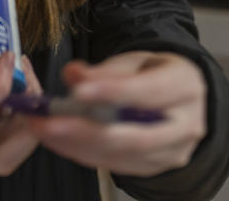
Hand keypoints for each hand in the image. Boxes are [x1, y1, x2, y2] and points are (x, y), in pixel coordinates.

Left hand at [26, 52, 206, 176]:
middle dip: (86, 130)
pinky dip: (81, 152)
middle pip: (134, 136)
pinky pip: (113, 165)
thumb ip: (105, 70)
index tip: (78, 91)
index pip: (149, 92)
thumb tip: (73, 74)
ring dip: (76, 144)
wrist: (178, 100)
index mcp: (185, 86)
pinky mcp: (152, 167)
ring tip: (43, 129)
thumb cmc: (154, 74)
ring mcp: (171, 152)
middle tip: (48, 122)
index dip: (113, 92)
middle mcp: (185, 125)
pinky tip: (56, 140)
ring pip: (121, 155)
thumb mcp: (135, 60)